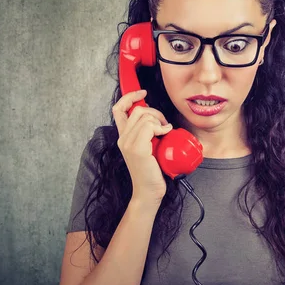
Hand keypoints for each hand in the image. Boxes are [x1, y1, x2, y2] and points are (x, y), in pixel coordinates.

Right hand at [112, 90, 172, 205]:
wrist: (149, 192)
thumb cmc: (152, 171)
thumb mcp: (149, 146)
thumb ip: (148, 133)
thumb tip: (159, 118)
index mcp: (124, 137)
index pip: (118, 109)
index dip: (129, 96)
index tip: (142, 92)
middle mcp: (123, 138)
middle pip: (137, 109)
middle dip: (155, 111)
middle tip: (164, 124)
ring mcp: (128, 143)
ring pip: (145, 116)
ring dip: (159, 120)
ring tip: (165, 131)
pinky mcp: (137, 148)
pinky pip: (149, 126)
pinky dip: (161, 127)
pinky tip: (165, 134)